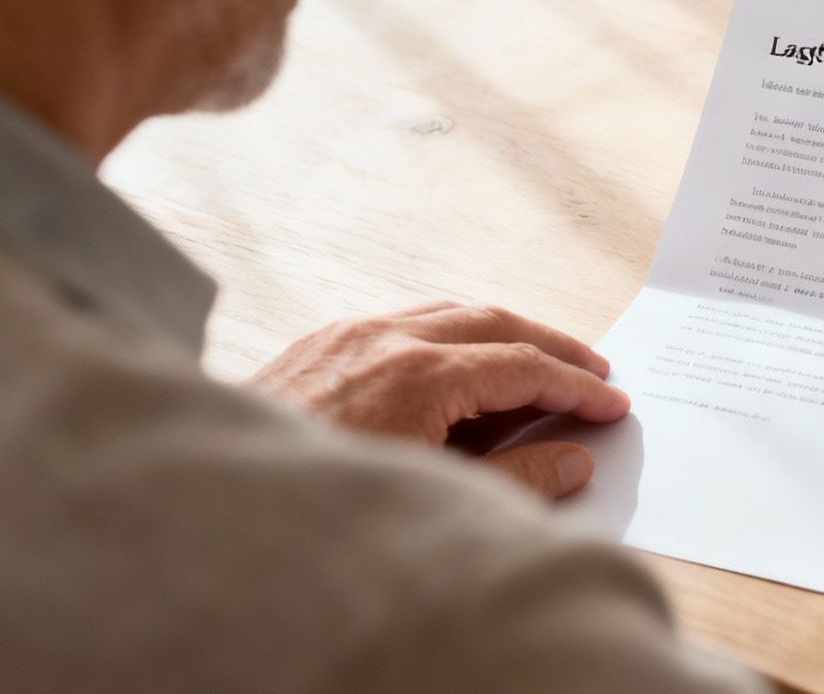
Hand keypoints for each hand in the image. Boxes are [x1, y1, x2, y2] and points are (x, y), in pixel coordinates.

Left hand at [247, 301, 630, 499]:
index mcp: (419, 374)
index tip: (611, 404)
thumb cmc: (317, 508)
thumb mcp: (433, 498)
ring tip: (537, 363)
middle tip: (593, 372)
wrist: (213, 510)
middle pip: (494, 322)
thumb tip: (573, 459)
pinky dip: (449, 334)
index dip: (576, 385)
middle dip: (551, 346)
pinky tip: (459, 366)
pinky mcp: (318, 344)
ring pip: (448, 312)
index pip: (524, 366)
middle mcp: (385, 338)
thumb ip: (514, 478)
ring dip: (501, 333)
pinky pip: (402, 320)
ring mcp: (347, 335)